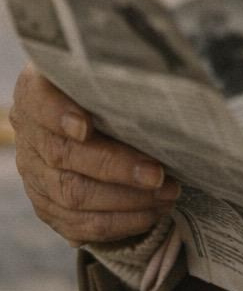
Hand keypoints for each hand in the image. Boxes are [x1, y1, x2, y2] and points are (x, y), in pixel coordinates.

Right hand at [11, 64, 179, 245]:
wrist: (88, 106)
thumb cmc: (106, 80)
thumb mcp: (106, 66)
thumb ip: (120, 71)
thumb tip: (159, 88)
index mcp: (35, 90)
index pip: (39, 102)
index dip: (59, 115)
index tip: (86, 127)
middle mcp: (29, 134)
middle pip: (63, 156)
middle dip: (115, 168)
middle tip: (158, 175)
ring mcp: (34, 173)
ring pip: (71, 196)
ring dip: (124, 201)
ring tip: (165, 196)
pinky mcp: (46, 204)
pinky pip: (76, 224)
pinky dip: (117, 223)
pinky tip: (150, 214)